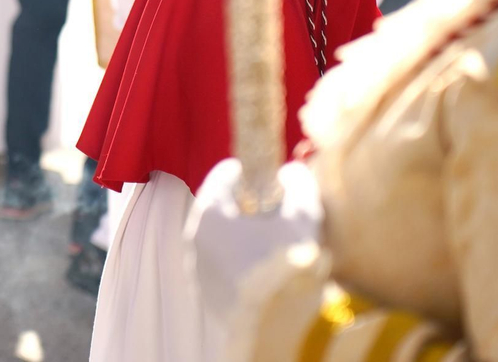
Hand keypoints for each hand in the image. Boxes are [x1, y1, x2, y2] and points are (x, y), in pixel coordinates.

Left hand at [188, 159, 323, 323]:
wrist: (275, 324)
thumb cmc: (288, 265)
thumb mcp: (304, 214)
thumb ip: (298, 183)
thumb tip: (290, 173)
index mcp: (210, 208)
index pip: (227, 172)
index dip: (255, 174)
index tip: (275, 186)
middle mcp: (193, 232)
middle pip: (222, 204)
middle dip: (249, 206)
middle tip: (278, 219)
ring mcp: (194, 263)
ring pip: (219, 235)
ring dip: (242, 235)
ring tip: (274, 250)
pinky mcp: (202, 288)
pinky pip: (219, 263)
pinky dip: (237, 261)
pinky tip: (263, 273)